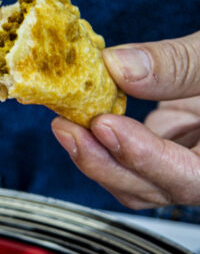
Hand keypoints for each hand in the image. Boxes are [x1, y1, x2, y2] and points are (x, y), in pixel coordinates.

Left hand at [51, 32, 199, 208]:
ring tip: (65, 124)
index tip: (106, 126)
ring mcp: (187, 161)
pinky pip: (130, 159)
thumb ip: (180, 65)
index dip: (145, 158)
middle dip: (104, 161)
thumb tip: (119, 67)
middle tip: (67, 126)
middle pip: (154, 189)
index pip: (190, 177)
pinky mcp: (169, 146)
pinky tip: (79, 120)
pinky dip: (103, 143)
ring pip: (137, 182)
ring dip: (97, 157)